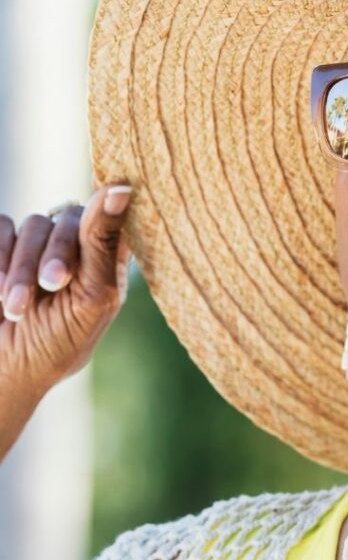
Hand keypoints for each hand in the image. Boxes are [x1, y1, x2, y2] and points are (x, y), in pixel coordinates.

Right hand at [0, 181, 133, 396]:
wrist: (3, 371)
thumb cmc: (59, 343)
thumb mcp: (92, 295)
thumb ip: (103, 241)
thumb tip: (123, 187)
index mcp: (109, 257)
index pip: (115, 216)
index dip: (105, 216)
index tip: (99, 228)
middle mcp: (76, 245)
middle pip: (70, 219)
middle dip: (56, 255)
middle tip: (50, 286)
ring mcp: (37, 244)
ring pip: (33, 224)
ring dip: (21, 267)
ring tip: (15, 308)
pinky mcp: (2, 246)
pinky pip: (1, 226)